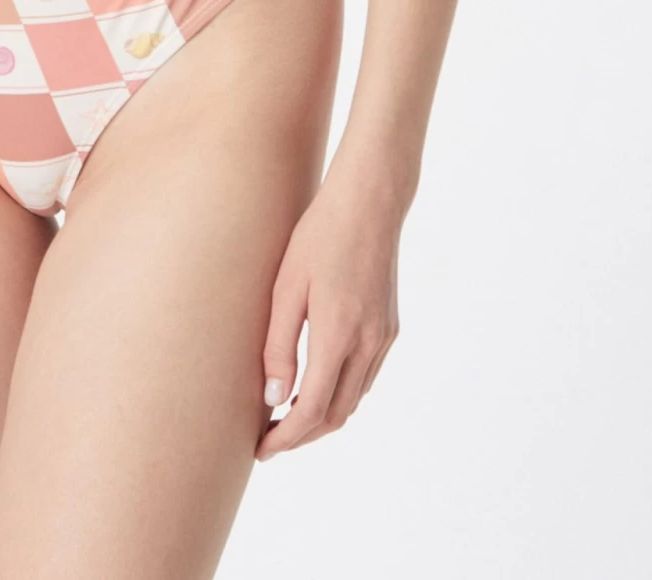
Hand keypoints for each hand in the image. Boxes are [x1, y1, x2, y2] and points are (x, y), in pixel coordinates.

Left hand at [255, 166, 401, 460]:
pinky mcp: (390, 328)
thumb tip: (273, 398)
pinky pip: (365, 377)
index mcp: (338, 335)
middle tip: (269, 437)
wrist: (370, 203)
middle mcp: (367, 344)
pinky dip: (341, 393)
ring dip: (322, 416)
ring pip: (353, 400)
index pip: (311, 410)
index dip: (286, 437)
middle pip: (335, 415)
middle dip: (302, 434)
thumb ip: (278, 346)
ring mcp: (384, 337)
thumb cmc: (319, 236)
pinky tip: (317, 383)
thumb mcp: (286, 286)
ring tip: (287, 414)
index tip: (261, 449)